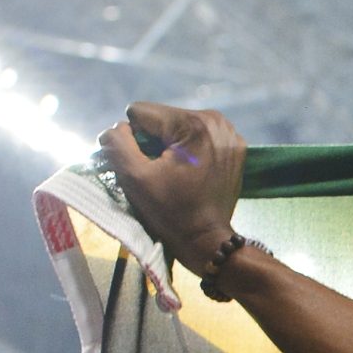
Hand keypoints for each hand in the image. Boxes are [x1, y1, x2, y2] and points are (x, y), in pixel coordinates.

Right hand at [95, 102, 246, 272]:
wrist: (208, 240)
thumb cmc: (171, 210)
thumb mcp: (133, 176)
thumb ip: (117, 142)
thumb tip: (117, 127)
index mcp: (193, 123)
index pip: (141, 113)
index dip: (135, 140)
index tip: (148, 165)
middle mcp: (216, 121)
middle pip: (162, 117)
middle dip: (154, 141)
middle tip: (162, 171)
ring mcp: (230, 133)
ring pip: (178, 126)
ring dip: (170, 145)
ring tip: (177, 172)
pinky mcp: (235, 147)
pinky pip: (197, 137)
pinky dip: (189, 150)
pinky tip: (192, 171)